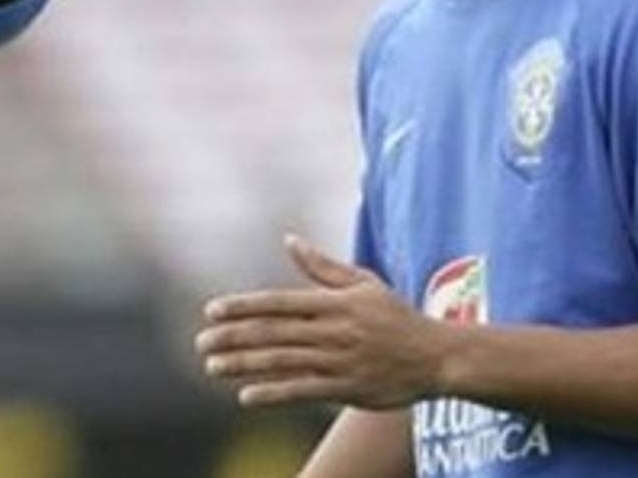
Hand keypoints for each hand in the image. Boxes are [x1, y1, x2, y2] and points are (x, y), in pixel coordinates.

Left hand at [195, 235, 446, 409]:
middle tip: (200, 344)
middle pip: (273, 333)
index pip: (278, 302)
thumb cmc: (397, 317)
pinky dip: (273, 393)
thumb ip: (323, 267)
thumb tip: (290, 240)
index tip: (211, 311)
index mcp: (334, 302)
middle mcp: (333, 330)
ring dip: (243, 365)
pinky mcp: (347, 388)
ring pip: (282, 361)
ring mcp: (339, 360)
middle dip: (232, 337)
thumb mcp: (364, 284)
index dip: (243, 306)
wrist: (437, 356)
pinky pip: (303, 391)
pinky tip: (246, 396)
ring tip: (213, 367)